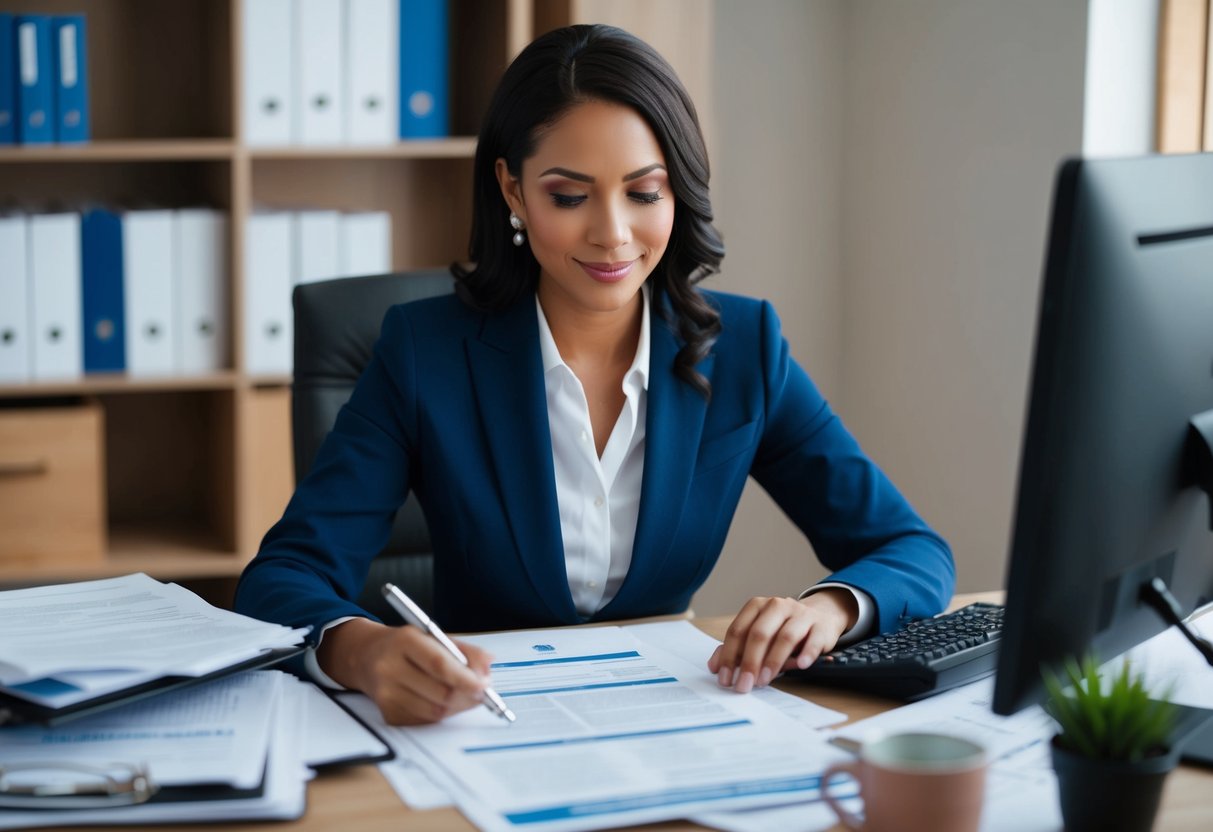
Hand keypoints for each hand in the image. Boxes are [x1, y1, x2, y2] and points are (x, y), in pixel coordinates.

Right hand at [316, 617, 493, 724]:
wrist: (366, 656)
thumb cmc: (406, 646)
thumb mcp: (434, 637)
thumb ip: (465, 650)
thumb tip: (488, 664)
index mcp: (404, 641)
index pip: (438, 664)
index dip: (465, 678)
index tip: (484, 684)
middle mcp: (390, 667)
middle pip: (440, 692)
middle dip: (467, 696)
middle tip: (481, 692)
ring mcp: (386, 694)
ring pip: (436, 711)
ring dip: (457, 706)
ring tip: (463, 694)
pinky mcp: (387, 714)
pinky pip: (426, 720)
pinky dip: (441, 713)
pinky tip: (441, 700)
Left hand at [707, 589, 857, 692]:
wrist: (820, 616)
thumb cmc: (782, 629)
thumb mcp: (758, 635)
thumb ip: (736, 649)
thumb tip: (715, 666)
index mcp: (757, 606)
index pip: (738, 630)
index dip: (729, 655)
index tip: (725, 678)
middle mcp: (778, 606)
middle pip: (760, 633)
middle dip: (749, 662)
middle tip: (744, 685)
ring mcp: (801, 614)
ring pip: (785, 637)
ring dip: (773, 661)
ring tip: (764, 680)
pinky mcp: (821, 626)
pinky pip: (813, 640)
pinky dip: (806, 653)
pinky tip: (800, 665)